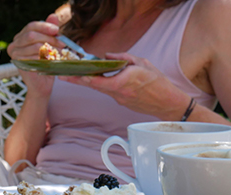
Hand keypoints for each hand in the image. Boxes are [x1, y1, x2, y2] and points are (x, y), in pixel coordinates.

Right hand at [7, 14, 62, 96]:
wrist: (43, 85)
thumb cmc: (46, 64)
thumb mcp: (50, 44)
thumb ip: (50, 31)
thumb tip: (53, 16)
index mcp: (21, 36)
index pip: (31, 26)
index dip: (45, 26)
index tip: (57, 30)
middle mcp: (15, 44)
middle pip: (32, 34)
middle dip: (49, 38)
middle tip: (63, 43)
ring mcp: (15, 54)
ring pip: (34, 45)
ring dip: (50, 48)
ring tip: (61, 53)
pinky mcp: (19, 64)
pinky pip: (34, 57)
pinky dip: (46, 58)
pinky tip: (53, 60)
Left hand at [60, 53, 190, 119]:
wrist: (167, 103)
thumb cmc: (157, 82)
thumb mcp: (142, 63)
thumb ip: (123, 58)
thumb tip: (108, 56)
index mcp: (124, 81)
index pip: (99, 81)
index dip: (83, 78)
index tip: (71, 74)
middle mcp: (119, 92)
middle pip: (95, 86)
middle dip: (78, 80)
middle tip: (63, 76)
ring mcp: (120, 99)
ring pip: (102, 88)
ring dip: (91, 81)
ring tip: (78, 74)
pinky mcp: (122, 102)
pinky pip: (110, 91)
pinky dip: (104, 85)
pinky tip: (101, 79)